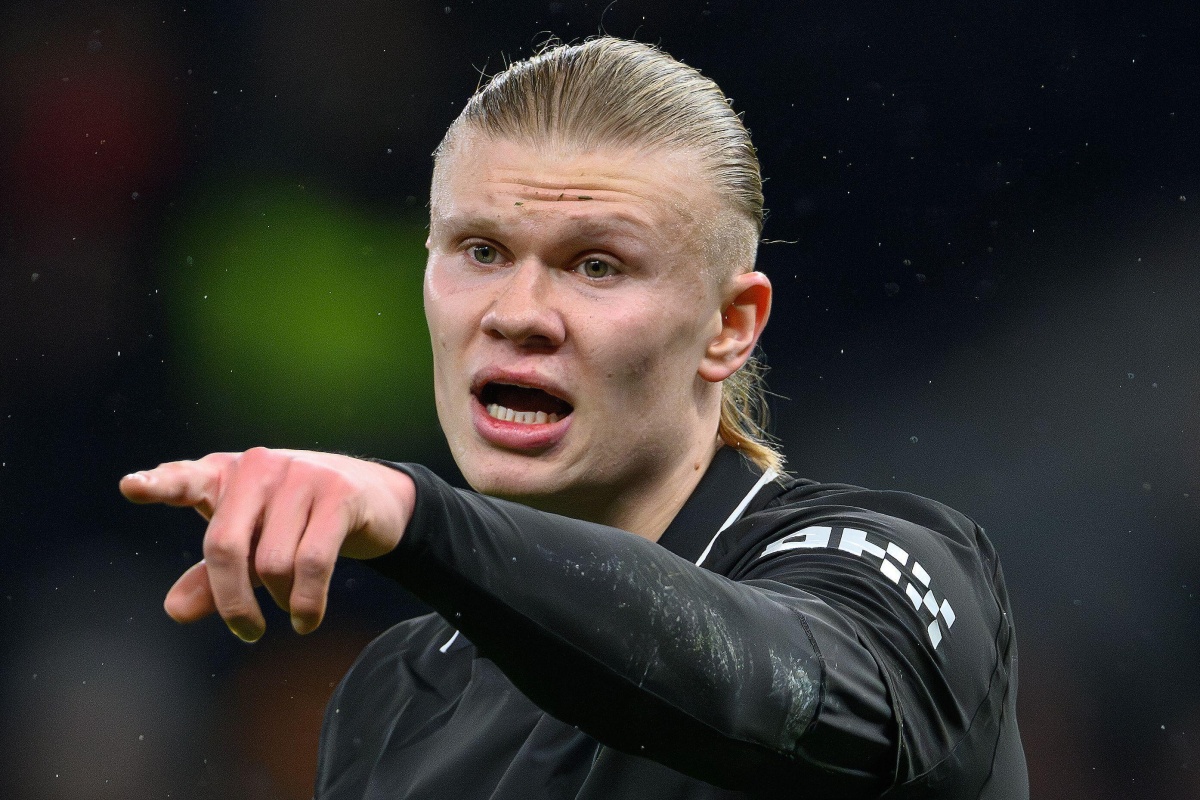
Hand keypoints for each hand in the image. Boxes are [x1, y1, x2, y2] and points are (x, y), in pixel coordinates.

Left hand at [119, 448, 415, 641]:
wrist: (374, 497)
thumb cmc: (298, 522)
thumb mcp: (253, 545)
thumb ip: (212, 577)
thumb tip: (175, 610)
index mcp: (225, 474)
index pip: (184, 478)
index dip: (157, 484)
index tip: (130, 487)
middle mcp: (259, 466)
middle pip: (225, 546)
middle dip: (233, 601)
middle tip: (247, 632)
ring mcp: (301, 475)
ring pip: (272, 562)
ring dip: (282, 600)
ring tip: (293, 610)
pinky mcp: (339, 494)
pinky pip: (312, 563)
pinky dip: (307, 603)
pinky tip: (307, 619)